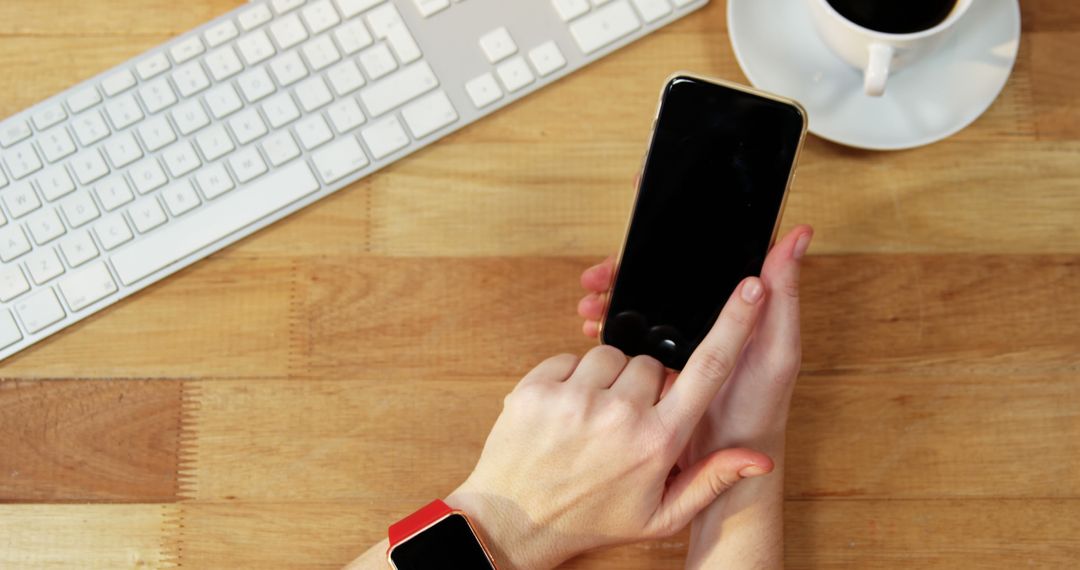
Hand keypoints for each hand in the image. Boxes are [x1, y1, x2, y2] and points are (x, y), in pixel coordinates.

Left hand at [446, 277, 775, 569]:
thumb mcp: (660, 515)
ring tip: (596, 417)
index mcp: (657, 442)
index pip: (708, 370)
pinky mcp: (537, 389)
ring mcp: (574, 399)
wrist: (515, 522)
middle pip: (653, 362)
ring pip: (612, 355)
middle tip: (629, 420)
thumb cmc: (591, 518)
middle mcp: (619, 415)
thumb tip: (761, 458)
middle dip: (647, 383)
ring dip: (609, 378)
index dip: (736, 323)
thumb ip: (712, 480)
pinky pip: (570, 357)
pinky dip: (573, 377)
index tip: (752, 289)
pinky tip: (569, 411)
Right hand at [578, 225, 810, 456]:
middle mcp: (705, 322)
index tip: (639, 243)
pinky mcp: (657, 366)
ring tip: (592, 303)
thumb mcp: (776, 352)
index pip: (700, 262)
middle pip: (661, 281)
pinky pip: (629, 338)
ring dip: (614, 299)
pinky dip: (611, 330)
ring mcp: (678, 343)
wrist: (724, 470)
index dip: (669, 246)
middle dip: (626, 274)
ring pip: (640, 307)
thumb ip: (784, 298)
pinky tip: (594, 329)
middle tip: (601, 277)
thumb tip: (798, 237)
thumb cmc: (759, 411)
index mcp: (735, 310)